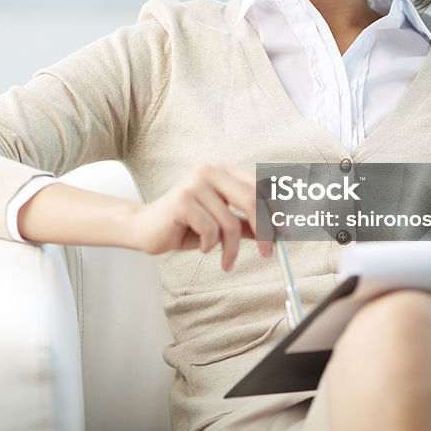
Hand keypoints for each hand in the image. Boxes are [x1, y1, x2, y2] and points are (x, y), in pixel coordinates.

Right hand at [127, 163, 272, 270]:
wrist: (144, 228)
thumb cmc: (183, 225)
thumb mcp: (221, 225)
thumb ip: (246, 224)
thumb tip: (277, 232)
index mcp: (223, 172)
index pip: (260, 187)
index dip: (277, 211)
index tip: (286, 235)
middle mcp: (210, 171)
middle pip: (252, 200)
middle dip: (265, 231)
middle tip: (268, 254)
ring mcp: (195, 184)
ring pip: (231, 223)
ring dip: (232, 249)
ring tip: (226, 260)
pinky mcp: (182, 201)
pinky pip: (211, 230)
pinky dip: (211, 246)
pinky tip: (202, 248)